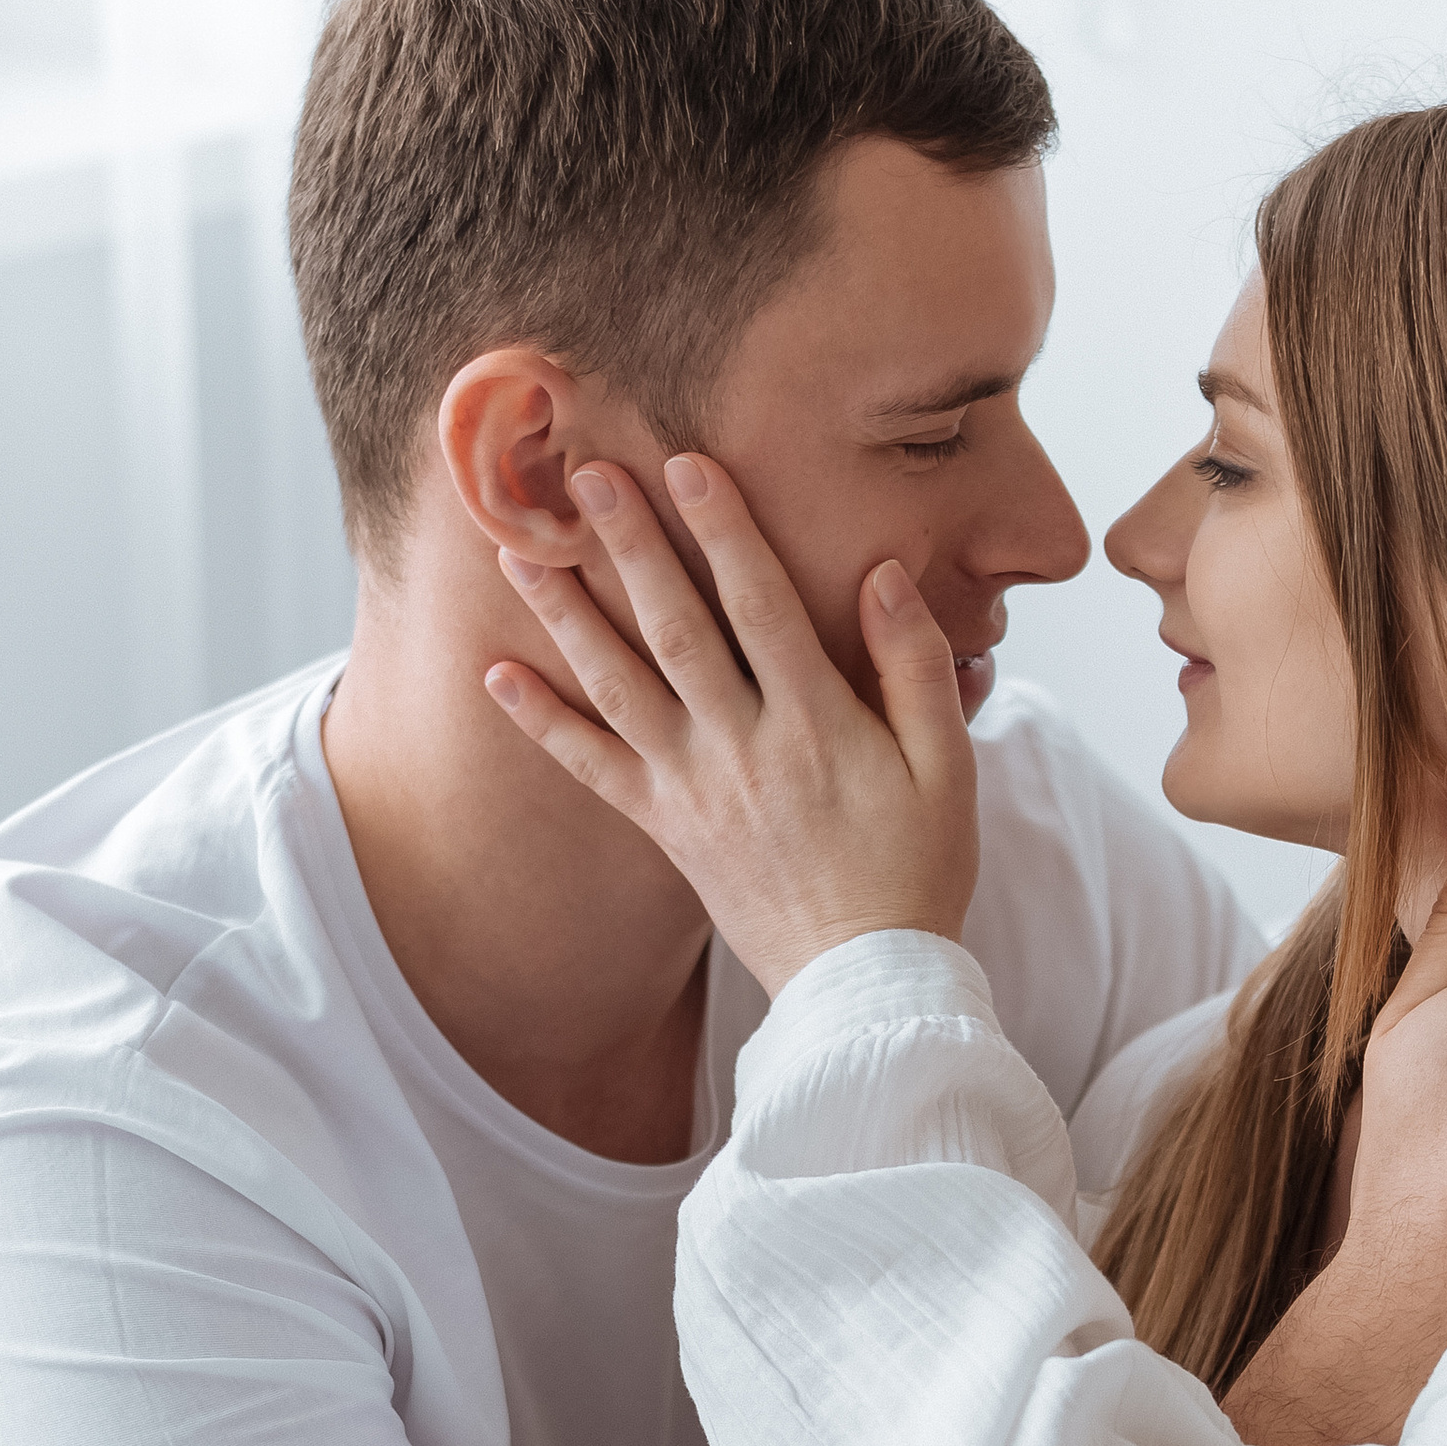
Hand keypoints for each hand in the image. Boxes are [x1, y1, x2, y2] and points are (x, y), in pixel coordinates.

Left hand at [482, 453, 978, 996]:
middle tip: (585, 475)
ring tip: (517, 552)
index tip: (689, 463)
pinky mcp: (667, 829)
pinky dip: (542, 723)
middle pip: (677, 628)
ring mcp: (696, 788)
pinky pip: (592, 769)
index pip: (764, 605)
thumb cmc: (918, 868)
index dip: (726, 530)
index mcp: (817, 722)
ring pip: (620, 686)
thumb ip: (916, 667)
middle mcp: (743, 747)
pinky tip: (498, 675)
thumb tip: (883, 574)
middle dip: (631, 546)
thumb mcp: (948, 767)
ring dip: (567, 615)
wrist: (866, 981)